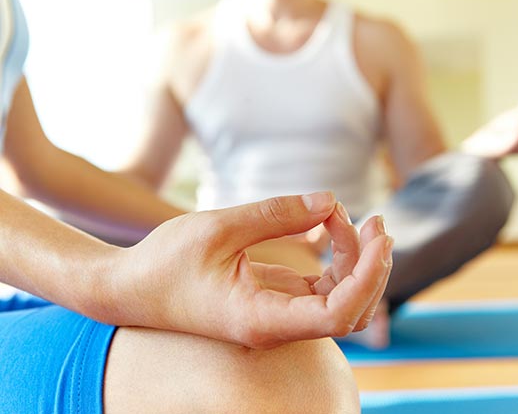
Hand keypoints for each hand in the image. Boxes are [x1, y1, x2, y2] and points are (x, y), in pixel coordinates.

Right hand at [100, 192, 392, 348]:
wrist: (131, 288)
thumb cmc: (164, 262)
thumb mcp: (218, 228)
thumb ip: (277, 214)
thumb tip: (330, 200)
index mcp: (262, 318)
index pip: (339, 314)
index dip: (368, 277)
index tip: (377, 236)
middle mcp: (277, 325)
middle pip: (351, 310)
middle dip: (371, 266)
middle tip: (375, 220)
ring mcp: (279, 315)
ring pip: (342, 300)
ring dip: (357, 261)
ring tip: (352, 217)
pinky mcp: (276, 301)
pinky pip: (324, 288)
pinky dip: (337, 260)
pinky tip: (331, 228)